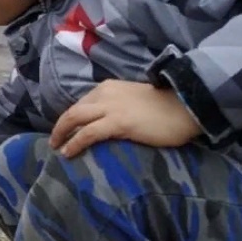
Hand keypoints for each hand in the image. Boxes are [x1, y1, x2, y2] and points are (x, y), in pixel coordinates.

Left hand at [49, 79, 201, 157]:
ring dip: (61, 134)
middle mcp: (106, 93)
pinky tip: (68, 153)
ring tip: (57, 149)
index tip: (65, 131)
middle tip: (54, 142)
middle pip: (73, 110)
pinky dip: (74, 143)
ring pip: (74, 118)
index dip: (71, 118)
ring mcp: (111, 107)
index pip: (82, 103)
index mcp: (109, 87)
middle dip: (60, 126)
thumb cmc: (165, 108)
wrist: (186, 107)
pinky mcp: (119, 122)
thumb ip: (118, 107)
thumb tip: (107, 123)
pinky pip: (88, 133)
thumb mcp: (134, 101)